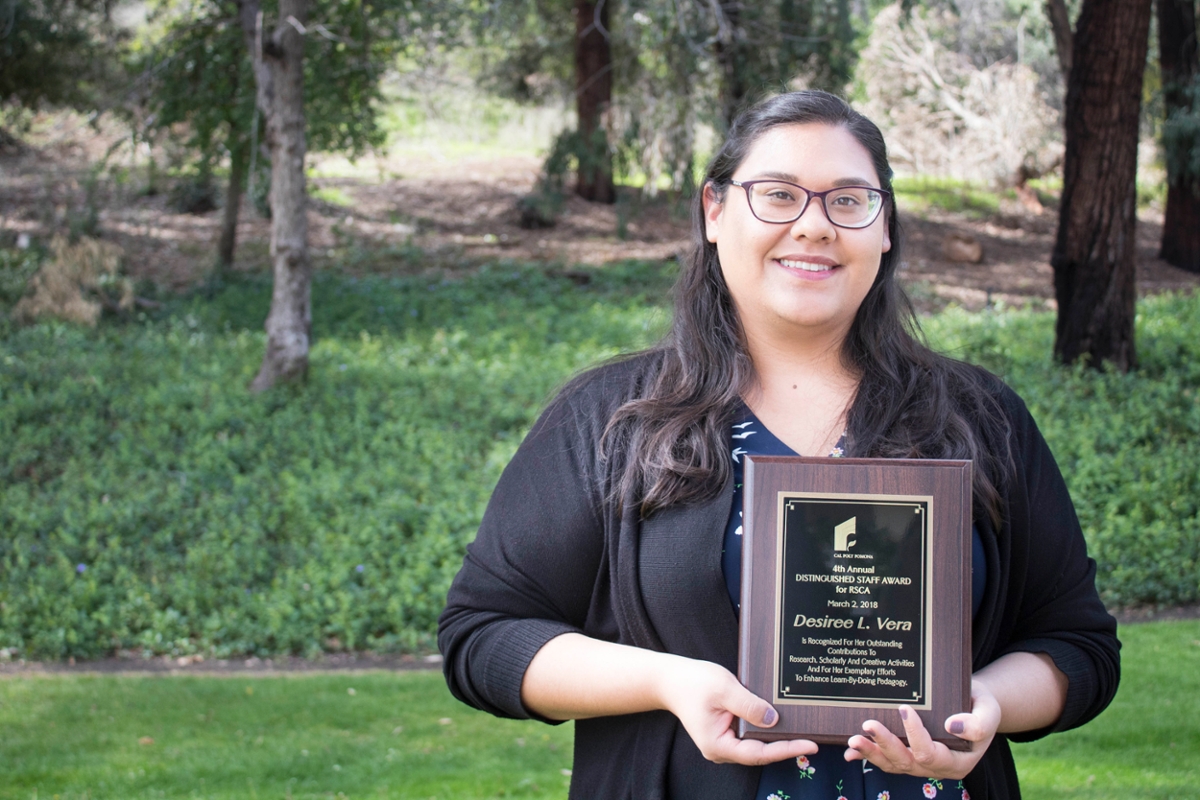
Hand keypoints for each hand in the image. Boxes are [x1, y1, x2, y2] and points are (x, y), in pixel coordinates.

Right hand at [660, 658, 817, 765]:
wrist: (671, 679)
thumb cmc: (693, 683)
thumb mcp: (724, 689)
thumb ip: (749, 705)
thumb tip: (773, 719)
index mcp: (718, 745)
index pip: (759, 753)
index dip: (787, 750)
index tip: (811, 744)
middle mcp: (721, 750)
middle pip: (760, 753)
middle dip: (786, 746)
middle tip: (815, 739)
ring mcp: (723, 743)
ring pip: (756, 745)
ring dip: (778, 739)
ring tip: (804, 732)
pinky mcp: (726, 733)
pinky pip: (750, 736)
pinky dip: (766, 730)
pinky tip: (782, 722)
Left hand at [844, 679, 1000, 779]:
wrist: (973, 706)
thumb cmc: (980, 707)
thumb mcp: (990, 711)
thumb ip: (978, 724)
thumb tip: (953, 727)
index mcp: (957, 761)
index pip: (930, 753)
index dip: (915, 734)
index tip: (904, 708)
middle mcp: (936, 767)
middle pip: (906, 761)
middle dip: (885, 744)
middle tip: (868, 724)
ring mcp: (919, 764)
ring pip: (893, 764)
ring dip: (871, 753)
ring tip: (853, 740)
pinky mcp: (907, 756)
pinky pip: (886, 761)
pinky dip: (867, 757)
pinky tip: (850, 752)